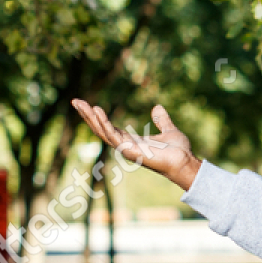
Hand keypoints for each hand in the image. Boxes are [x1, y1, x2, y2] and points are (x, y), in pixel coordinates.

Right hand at [71, 101, 202, 190]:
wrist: (185, 161)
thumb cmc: (179, 151)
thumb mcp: (169, 130)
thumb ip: (162, 120)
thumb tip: (158, 107)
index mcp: (132, 140)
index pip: (109, 127)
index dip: (98, 117)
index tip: (87, 104)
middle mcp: (126, 145)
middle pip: (101, 129)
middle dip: (87, 115)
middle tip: (75, 101)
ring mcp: (126, 148)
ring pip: (102, 131)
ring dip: (91, 118)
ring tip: (81, 104)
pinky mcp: (129, 150)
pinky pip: (112, 135)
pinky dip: (104, 123)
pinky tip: (97, 111)